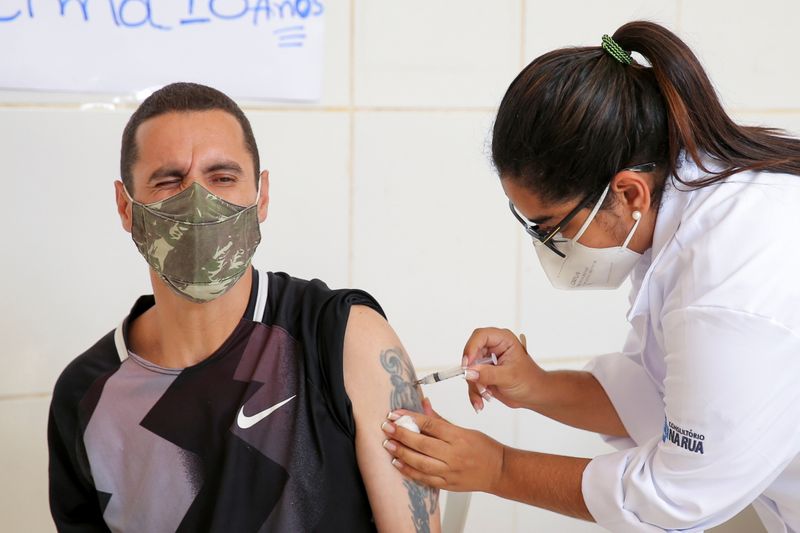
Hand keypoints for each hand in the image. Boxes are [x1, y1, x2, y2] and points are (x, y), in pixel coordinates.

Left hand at [380, 399, 504, 492]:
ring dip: (402, 453)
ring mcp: (450, 472)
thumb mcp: (464, 429)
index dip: (410, 418)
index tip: (395, 414)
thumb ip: (440, 420)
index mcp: (458, 437)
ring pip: (421, 463)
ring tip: (388, 444)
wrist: (499, 471)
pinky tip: (397, 463)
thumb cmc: (483, 448)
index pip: (430, 425)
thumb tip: (423, 403)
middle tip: (386, 427)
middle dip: (401, 434)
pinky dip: (409, 471)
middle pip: (422, 444)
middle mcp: (454, 455)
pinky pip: (425, 479)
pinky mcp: (448, 485)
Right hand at [463, 327, 546, 411]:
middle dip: (473, 372)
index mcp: (503, 339)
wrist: (534, 395)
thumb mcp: (510, 377)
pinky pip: (471, 381)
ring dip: (475, 385)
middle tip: (478, 385)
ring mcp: (487, 361)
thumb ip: (488, 374)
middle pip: (471, 354)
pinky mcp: (483, 373)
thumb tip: (469, 372)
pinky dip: (474, 392)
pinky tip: (480, 402)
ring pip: (469, 370)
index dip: (471, 347)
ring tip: (487, 395)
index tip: (467, 364)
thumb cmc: (529, 381)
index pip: (480, 336)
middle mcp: (493, 347)